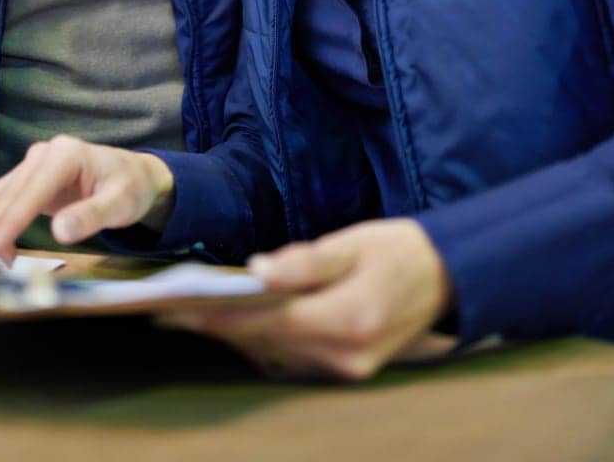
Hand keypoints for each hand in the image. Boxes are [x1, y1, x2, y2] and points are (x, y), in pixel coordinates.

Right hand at [0, 135, 174, 260]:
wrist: (134, 175)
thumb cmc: (130, 189)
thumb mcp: (120, 204)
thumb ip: (90, 216)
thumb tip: (59, 233)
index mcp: (65, 155)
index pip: (31, 191)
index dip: (10, 221)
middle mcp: (44, 154)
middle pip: (9, 193)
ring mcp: (34, 163)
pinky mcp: (29, 177)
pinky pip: (3, 198)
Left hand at [159, 219, 454, 380]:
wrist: (446, 277)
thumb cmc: (396, 250)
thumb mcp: (352, 243)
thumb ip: (304, 261)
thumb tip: (256, 272)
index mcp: (345, 319)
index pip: (263, 320)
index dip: (215, 313)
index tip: (173, 305)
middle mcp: (344, 356)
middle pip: (262, 342)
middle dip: (214, 324)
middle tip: (167, 308)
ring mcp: (346, 370)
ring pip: (273, 353)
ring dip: (233, 334)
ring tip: (191, 312)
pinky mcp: (348, 370)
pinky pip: (291, 357)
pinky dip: (262, 340)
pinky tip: (238, 322)